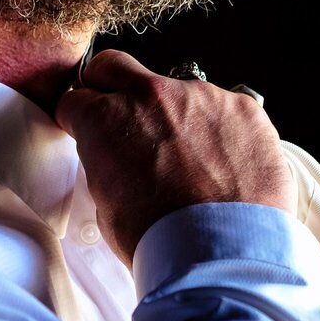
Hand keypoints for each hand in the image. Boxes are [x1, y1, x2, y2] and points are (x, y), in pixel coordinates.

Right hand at [54, 49, 295, 265]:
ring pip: (178, 93)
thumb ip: (107, 165)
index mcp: (106, 119)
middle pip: (115, 66)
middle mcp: (152, 95)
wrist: (222, 254)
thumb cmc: (162, 240)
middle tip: (122, 118)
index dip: (79, 117)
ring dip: (177, 118)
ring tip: (194, 163)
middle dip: (110, 87)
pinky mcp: (244, 107)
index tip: (86, 128)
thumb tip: (117, 158)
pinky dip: (221, 131)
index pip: (75, 99)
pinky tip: (226, 165)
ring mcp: (202, 96)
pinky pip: (225, 109)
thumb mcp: (106, 205)